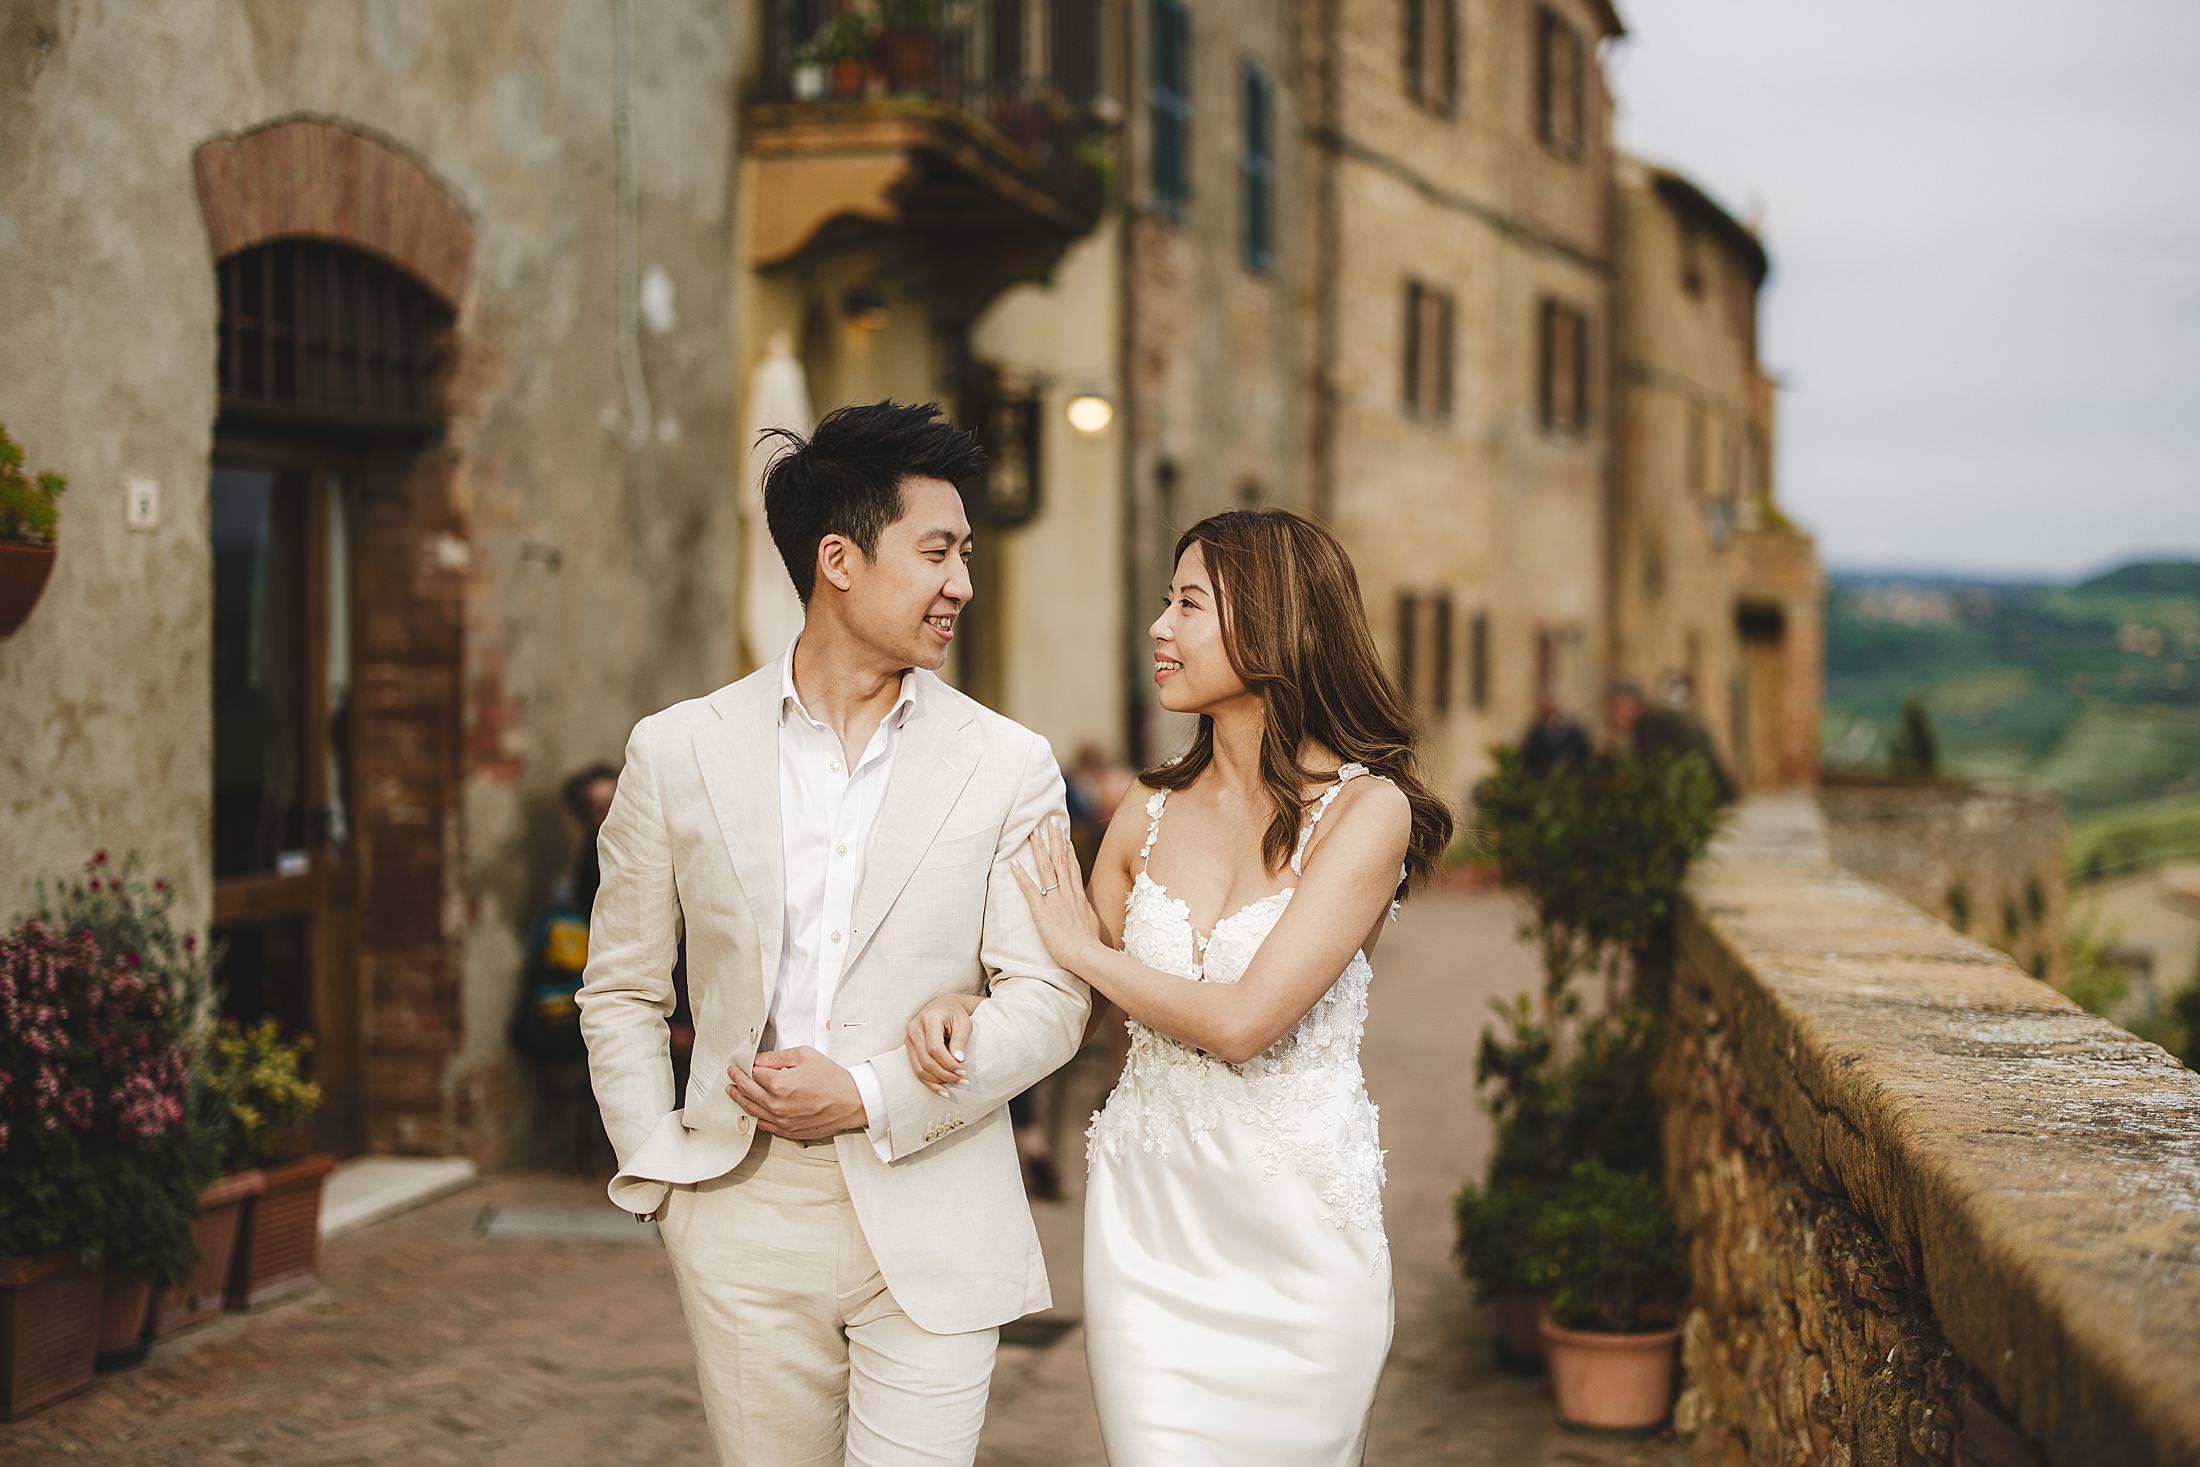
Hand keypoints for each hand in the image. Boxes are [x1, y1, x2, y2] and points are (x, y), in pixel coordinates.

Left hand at [725, 1046, 865, 1139]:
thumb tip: (760, 1060)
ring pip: (752, 1110)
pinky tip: (752, 1110)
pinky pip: (764, 1125)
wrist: (852, 1102)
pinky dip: (755, 1116)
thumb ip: (778, 1056)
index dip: (747, 1066)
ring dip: (740, 1099)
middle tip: (731, 1075)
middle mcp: (776, 1105)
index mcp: (778, 1084)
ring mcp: (781, 1120)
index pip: (753, 1073)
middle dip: (736, 1082)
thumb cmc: (832, 1079)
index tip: (742, 1063)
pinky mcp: (788, 1131)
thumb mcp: (805, 1055)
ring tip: (733, 1092)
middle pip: (747, 1092)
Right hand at [905, 992, 983, 1095]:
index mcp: (928, 1019)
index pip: (935, 1048)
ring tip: (955, 1085)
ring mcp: (908, 1038)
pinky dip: (929, 1082)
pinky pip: (916, 1069)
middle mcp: (914, 1028)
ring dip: (938, 1081)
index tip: (964, 1072)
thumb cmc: (955, 1015)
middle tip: (963, 1081)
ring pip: (919, 1068)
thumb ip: (960, 1040)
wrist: (943, 1007)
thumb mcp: (963, 1023)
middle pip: (926, 1060)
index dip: (948, 1063)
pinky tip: (942, 1090)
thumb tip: (958, 1060)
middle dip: (945, 1075)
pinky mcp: (908, 1047)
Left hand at [1010, 816, 1104, 972]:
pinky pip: (1030, 889)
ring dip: (1039, 850)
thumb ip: (1086, 914)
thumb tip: (1085, 911)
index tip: (1064, 834)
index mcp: (1079, 896)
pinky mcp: (1042, 910)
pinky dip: (1022, 876)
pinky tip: (1013, 864)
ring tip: (1032, 833)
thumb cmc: (1091, 946)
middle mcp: (1068, 893)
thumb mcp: (1092, 924)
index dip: (1068, 849)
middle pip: (1061, 860)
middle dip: (1055, 839)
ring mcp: (1055, 900)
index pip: (1073, 866)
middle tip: (1050, 821)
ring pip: (1047, 868)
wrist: (1087, 955)